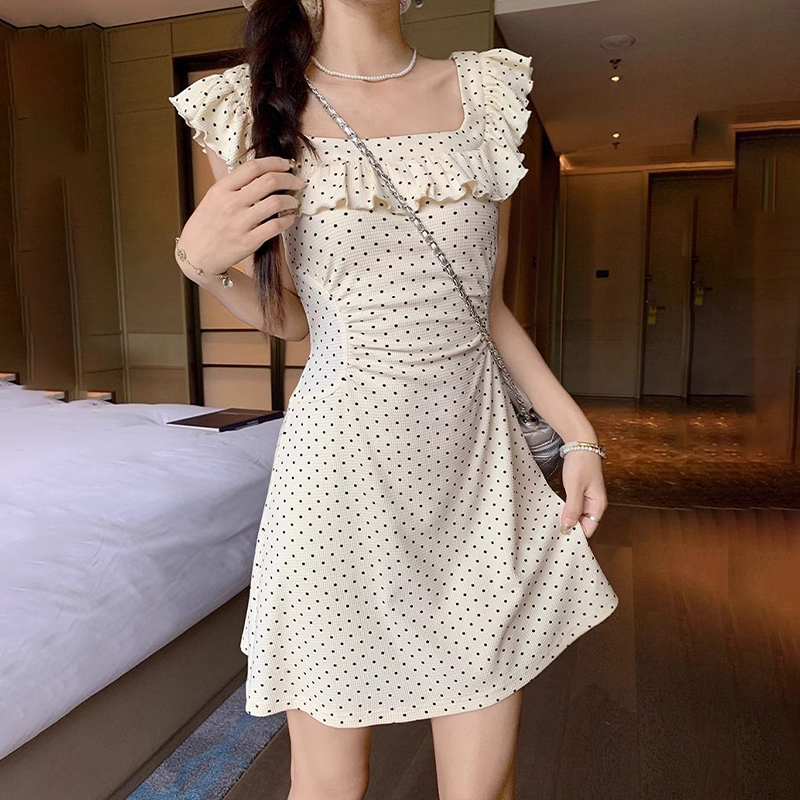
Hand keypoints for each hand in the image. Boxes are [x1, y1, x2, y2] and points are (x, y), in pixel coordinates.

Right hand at [177, 156, 305, 274]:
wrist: (196, 255)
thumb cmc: (205, 226)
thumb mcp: (213, 198)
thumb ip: (234, 186)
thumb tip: (261, 174)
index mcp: (221, 189)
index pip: (253, 167)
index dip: (275, 163)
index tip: (286, 164)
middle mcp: (231, 204)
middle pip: (269, 181)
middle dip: (289, 179)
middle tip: (298, 182)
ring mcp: (240, 223)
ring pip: (276, 203)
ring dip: (291, 200)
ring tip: (294, 201)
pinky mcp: (249, 242)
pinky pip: (276, 226)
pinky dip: (288, 219)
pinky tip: (290, 217)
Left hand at [558, 450, 606, 538]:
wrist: (581, 443)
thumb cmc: (581, 463)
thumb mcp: (575, 487)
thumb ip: (572, 508)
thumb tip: (569, 526)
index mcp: (598, 505)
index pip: (588, 530)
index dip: (575, 535)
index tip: (560, 538)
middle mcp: (595, 504)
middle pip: (583, 524)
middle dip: (570, 527)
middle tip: (553, 532)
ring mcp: (588, 498)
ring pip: (577, 515)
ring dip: (566, 518)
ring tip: (552, 523)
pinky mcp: (581, 492)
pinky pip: (574, 506)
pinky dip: (565, 509)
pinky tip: (555, 510)